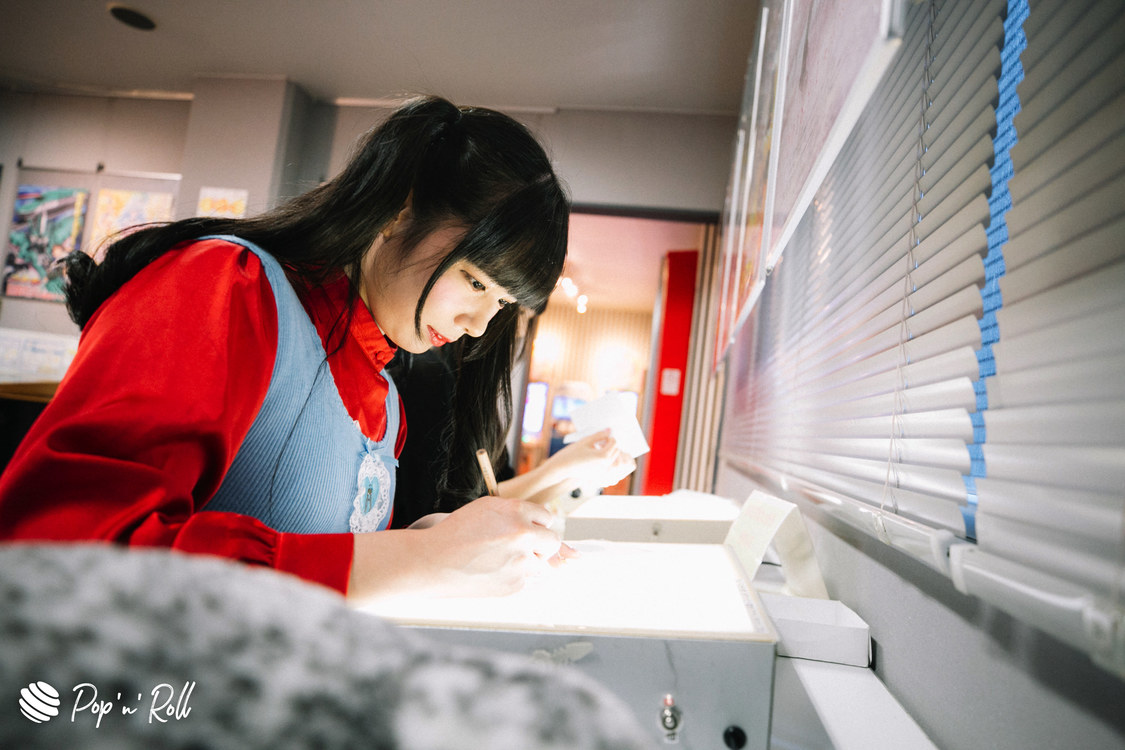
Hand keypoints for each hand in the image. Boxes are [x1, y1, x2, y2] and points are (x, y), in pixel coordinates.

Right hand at [348, 494, 564, 602]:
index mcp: (516, 511)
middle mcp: (523, 534)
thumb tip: (548, 527)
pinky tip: (492, 572)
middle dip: (542, 545)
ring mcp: (520, 561)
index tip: (525, 530)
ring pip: (541, 564)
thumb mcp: (487, 510)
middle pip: (553, 541)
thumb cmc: (456, 534)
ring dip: (527, 562)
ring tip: (498, 560)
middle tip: (520, 548)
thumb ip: (517, 514)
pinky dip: (515, 577)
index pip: (547, 517)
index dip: (536, 525)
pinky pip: (527, 580)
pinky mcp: (515, 584)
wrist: (432, 562)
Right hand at [541, 429, 635, 488]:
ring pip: (617, 463)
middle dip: (612, 446)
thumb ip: (599, 435)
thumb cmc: (572, 453)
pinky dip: (611, 466)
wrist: (562, 467)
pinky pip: (611, 472)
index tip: (602, 437)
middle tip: (602, 443)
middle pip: (617, 452)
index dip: (609, 437)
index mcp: (603, 456)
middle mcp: (605, 466)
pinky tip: (602, 461)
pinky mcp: (599, 477)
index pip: (614, 443)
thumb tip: (609, 431)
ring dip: (613, 455)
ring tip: (603, 451)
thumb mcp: (586, 441)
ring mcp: (603, 473)